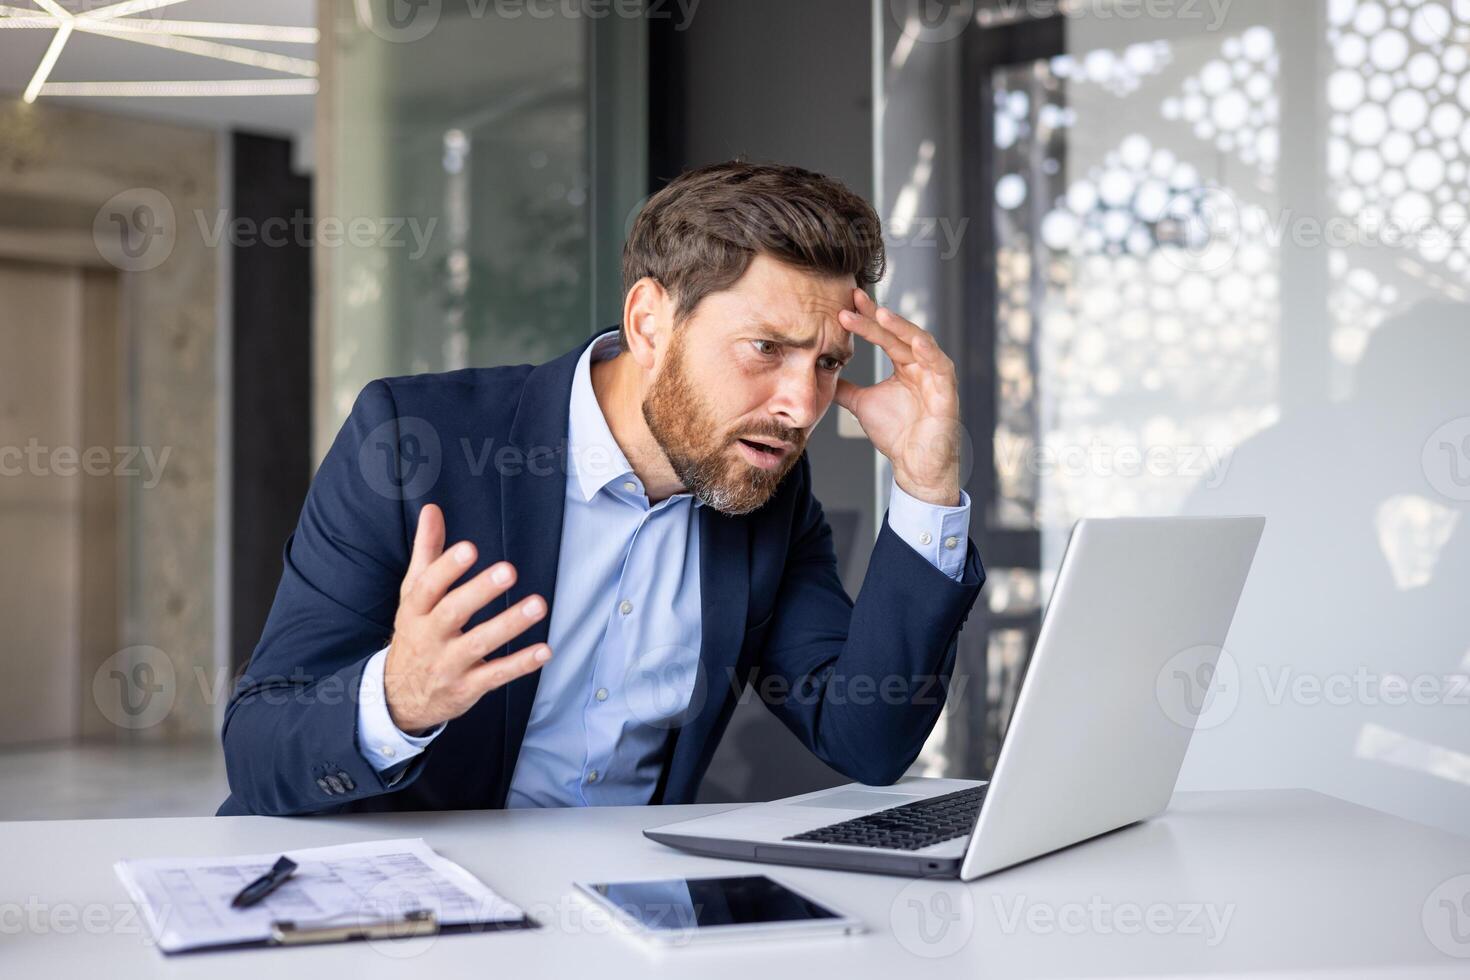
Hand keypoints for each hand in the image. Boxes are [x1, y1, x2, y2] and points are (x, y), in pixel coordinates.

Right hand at [383, 504, 551, 733]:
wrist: (398, 696)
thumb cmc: (415, 633)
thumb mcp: (413, 594)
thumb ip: (426, 552)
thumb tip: (432, 510)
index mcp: (415, 610)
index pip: (427, 587)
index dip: (447, 567)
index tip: (469, 548)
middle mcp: (429, 636)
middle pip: (453, 612)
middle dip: (480, 591)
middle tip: (509, 570)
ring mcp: (448, 664)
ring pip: (479, 644)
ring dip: (509, 624)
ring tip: (538, 605)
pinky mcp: (466, 688)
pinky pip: (495, 675)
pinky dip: (520, 664)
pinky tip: (544, 650)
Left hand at [835, 290, 961, 506]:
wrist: (914, 464)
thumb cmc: (896, 434)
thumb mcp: (862, 404)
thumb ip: (846, 388)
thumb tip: (824, 375)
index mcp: (904, 364)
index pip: (883, 335)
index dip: (866, 319)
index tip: (845, 304)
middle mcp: (921, 364)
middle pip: (897, 333)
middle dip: (876, 316)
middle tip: (855, 300)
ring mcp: (935, 375)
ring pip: (919, 342)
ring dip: (900, 327)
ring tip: (880, 313)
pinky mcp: (947, 390)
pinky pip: (940, 366)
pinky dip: (929, 352)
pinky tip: (915, 341)